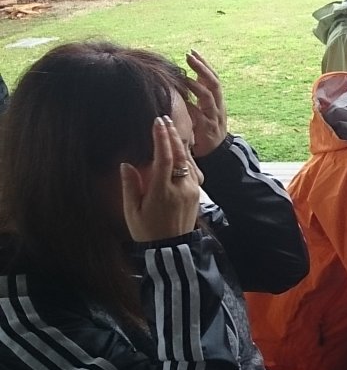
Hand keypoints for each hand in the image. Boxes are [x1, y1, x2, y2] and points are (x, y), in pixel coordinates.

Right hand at [121, 117, 201, 241]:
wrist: (171, 248)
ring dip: (180, 145)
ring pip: (188, 162)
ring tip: (170, 130)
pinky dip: (186, 158)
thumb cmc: (147, 231)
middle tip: (164, 120)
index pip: (164, 158)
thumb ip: (130, 186)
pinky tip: (179, 151)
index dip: (161, 138)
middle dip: (172, 136)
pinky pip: (193, 171)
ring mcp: (192, 191)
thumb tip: (126, 164)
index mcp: (162, 192)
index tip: (157, 122)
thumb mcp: (132, 211)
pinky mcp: (197, 194)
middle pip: (179, 155)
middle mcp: (181, 189)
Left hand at [183, 50, 226, 156]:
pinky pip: (200, 115)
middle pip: (213, 82)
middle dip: (202, 68)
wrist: (217, 153)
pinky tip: (181, 100)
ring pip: (209, 97)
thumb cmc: (206, 129)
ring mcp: (214, 116)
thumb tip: (186, 77)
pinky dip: (191, 106)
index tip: (192, 51)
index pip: (212, 77)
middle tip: (189, 56)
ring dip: (196, 85)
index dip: (204, 64)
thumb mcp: (204, 109)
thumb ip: (198, 95)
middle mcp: (218, 105)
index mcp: (217, 99)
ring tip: (185, 76)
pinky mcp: (207, 128)